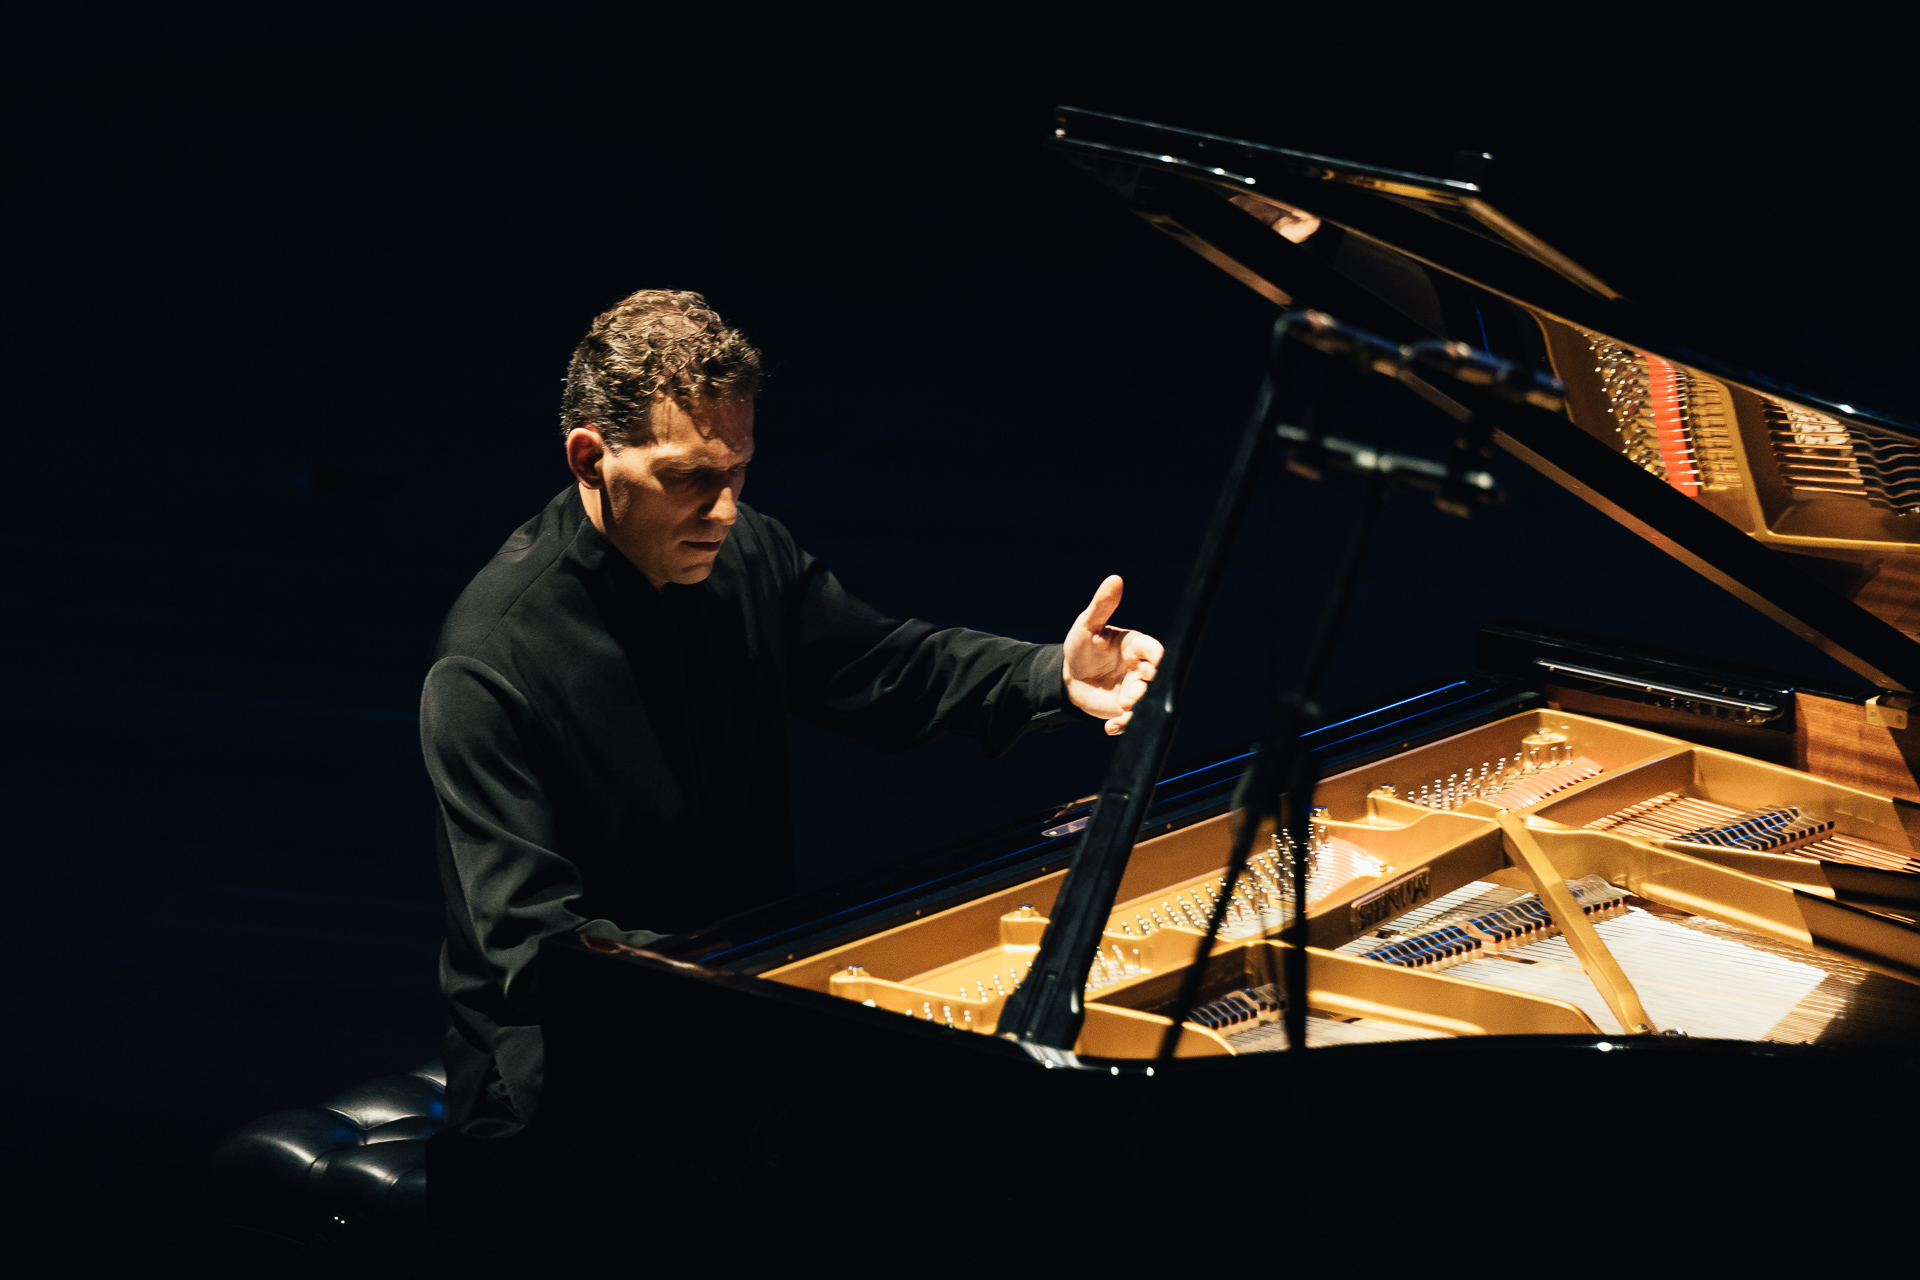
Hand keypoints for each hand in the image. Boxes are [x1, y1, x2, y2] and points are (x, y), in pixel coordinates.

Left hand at [1063, 575, 1163, 735]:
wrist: (1067, 676)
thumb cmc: (1081, 646)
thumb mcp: (1087, 624)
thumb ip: (1102, 605)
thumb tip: (1115, 579)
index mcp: (1136, 646)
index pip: (1154, 650)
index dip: (1156, 657)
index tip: (1151, 665)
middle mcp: (1139, 668)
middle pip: (1153, 678)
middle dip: (1146, 686)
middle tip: (1132, 694)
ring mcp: (1133, 689)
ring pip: (1144, 701)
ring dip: (1137, 707)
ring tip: (1122, 710)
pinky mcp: (1122, 708)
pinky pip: (1129, 719)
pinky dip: (1123, 725)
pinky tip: (1110, 728)